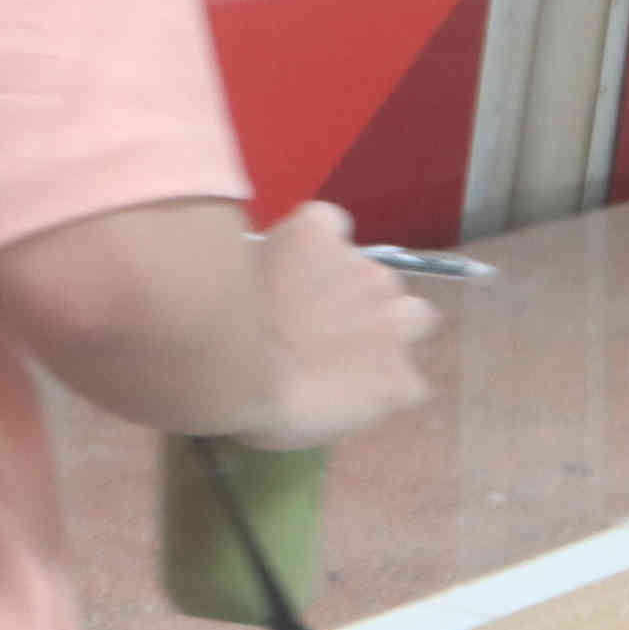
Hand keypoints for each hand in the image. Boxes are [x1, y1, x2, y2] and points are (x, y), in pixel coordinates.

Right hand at [238, 201, 437, 448]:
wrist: (236, 374)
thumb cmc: (214, 320)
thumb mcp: (230, 273)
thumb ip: (263, 272)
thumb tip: (263, 288)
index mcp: (318, 235)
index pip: (331, 225)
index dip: (318, 258)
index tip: (298, 282)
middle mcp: (367, 269)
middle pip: (377, 279)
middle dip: (357, 303)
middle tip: (319, 334)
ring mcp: (393, 323)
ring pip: (414, 319)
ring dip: (388, 336)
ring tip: (351, 366)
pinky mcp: (401, 378)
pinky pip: (406, 383)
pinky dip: (385, 391)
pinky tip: (351, 404)